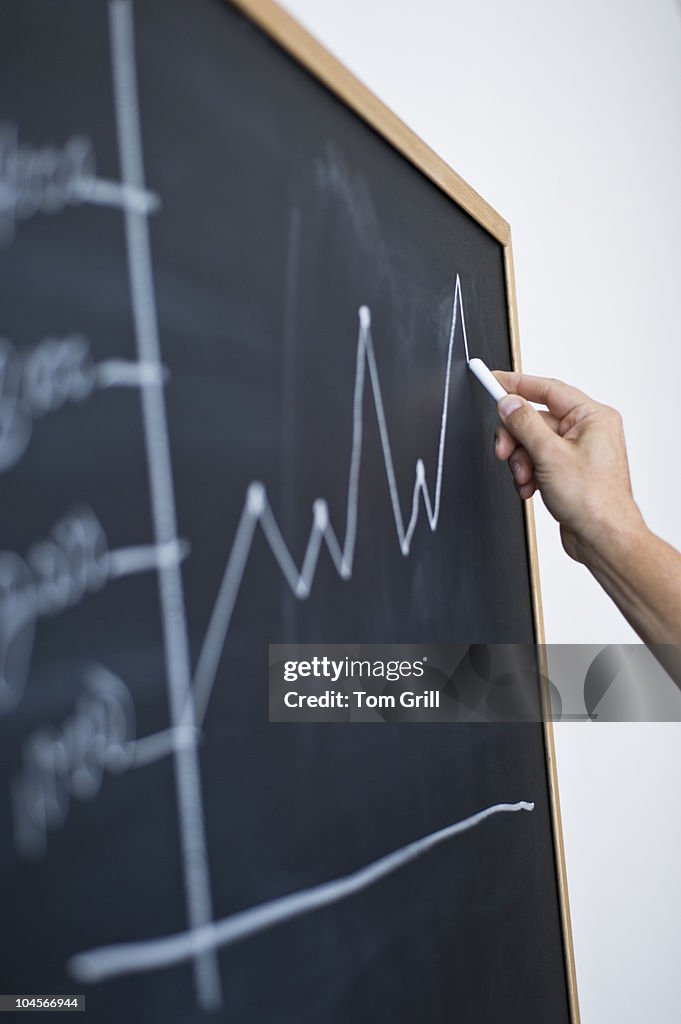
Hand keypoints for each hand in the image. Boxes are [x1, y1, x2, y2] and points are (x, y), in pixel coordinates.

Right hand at [492, 371, 643, 562]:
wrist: (603, 539)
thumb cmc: (594, 501)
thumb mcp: (550, 455)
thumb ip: (525, 424)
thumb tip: (509, 403)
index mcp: (592, 417)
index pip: (547, 389)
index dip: (517, 385)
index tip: (493, 381)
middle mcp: (586, 431)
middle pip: (534, 419)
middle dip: (516, 438)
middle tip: (504, 451)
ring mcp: (577, 451)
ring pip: (532, 442)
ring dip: (521, 461)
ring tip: (526, 478)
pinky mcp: (567, 470)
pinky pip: (537, 460)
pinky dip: (528, 473)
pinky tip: (530, 487)